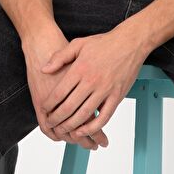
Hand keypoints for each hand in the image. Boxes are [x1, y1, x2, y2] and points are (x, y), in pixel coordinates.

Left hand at [23, 30, 107, 149]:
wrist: (129, 43)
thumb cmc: (104, 43)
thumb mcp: (78, 44)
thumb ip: (60, 57)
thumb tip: (44, 69)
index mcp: (80, 68)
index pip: (60, 92)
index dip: (49, 104)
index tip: (44, 109)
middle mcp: (91, 81)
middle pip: (69, 107)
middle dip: (56, 119)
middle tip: (50, 123)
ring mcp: (105, 90)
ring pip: (84, 115)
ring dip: (71, 126)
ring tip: (62, 130)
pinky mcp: (117, 96)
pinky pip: (104, 117)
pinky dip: (92, 128)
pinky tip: (83, 131)